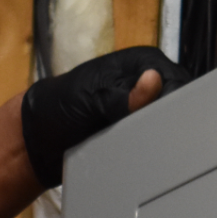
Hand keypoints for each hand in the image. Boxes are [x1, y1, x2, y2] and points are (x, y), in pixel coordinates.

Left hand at [20, 46, 189, 189]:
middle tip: (159, 142)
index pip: (179, 82)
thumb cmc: (58, 110)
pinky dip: (155, 147)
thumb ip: (125, 95)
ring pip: (171, 123)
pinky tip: (151, 156)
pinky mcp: (138, 128)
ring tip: (154, 150)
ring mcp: (143, 106)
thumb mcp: (91, 100)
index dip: (177, 105)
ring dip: (164, 137)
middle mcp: (147, 81)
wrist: (37, 141)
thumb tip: (154, 80)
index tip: (167, 127)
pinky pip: (158, 137)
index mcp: (141, 62)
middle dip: (172, 122)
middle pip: (179, 104)